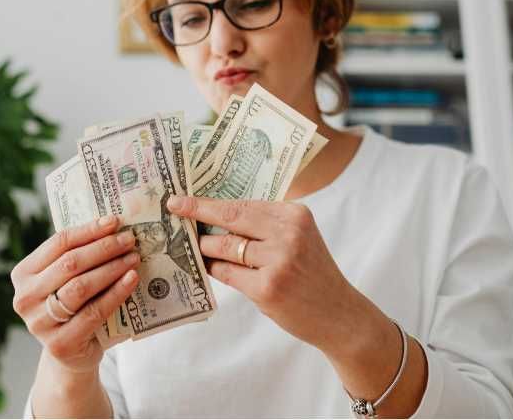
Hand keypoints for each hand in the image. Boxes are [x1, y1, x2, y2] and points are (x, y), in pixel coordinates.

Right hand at [10, 215, 140, 373]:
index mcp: (23, 274)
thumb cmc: (75, 307)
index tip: (115, 221)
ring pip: (80, 287)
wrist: (72, 353)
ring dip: (111, 268)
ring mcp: (39, 323)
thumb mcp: (68, 281)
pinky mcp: (59, 343)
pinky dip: (116, 293)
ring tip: (134, 258)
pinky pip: (94, 312)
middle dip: (104, 248)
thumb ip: (81, 258)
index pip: (58, 244)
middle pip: (70, 264)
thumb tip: (115, 226)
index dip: (88, 230)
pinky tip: (132, 279)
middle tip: (130, 239)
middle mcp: (24, 298)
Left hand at [167, 196, 365, 351]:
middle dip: (197, 213)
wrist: (338, 313)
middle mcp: (289, 233)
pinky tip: (209, 268)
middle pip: (231, 218)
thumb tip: (217, 216)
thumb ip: (268, 226)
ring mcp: (278, 261)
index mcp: (296, 215)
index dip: (209, 202)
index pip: (244, 204)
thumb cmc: (313, 275)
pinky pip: (226, 273)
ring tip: (197, 249)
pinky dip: (214, 270)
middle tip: (174, 209)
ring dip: (205, 249)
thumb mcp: (300, 239)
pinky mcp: (267, 287)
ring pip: (223, 247)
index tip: (182, 198)